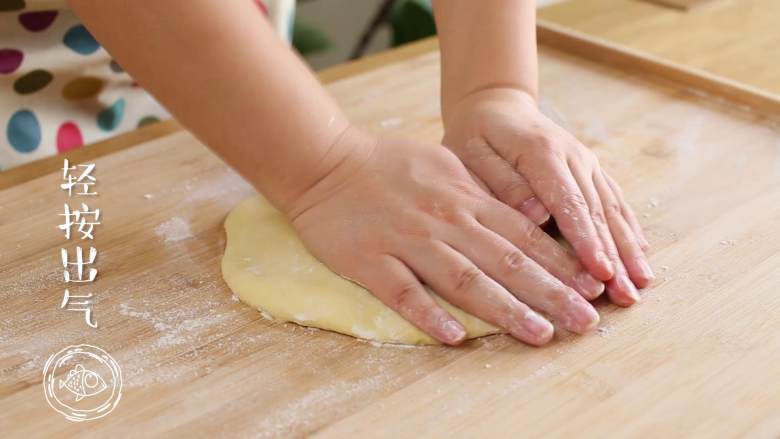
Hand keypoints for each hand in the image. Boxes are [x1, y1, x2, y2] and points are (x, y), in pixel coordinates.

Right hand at [285, 127, 604, 345]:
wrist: (327, 162)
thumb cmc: (387, 163)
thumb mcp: (444, 165)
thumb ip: (481, 193)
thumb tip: (521, 216)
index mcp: (465, 199)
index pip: (523, 235)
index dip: (561, 262)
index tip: (592, 285)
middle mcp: (445, 221)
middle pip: (506, 262)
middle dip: (551, 292)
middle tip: (586, 320)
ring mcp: (408, 242)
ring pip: (464, 280)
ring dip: (506, 309)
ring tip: (540, 334)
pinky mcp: (371, 261)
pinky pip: (403, 292)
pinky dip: (429, 314)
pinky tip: (454, 337)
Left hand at [441, 88, 651, 305]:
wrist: (495, 108)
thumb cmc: (476, 137)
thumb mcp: (471, 154)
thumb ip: (502, 183)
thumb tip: (537, 215)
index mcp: (541, 152)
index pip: (569, 202)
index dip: (586, 240)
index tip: (600, 272)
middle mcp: (572, 156)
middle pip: (598, 211)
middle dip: (615, 255)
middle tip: (627, 295)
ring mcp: (586, 162)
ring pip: (612, 209)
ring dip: (629, 248)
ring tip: (641, 284)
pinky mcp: (591, 170)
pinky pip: (614, 201)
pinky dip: (629, 230)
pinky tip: (642, 256)